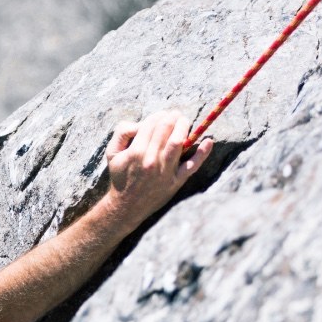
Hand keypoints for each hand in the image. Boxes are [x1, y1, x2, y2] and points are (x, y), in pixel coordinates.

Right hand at [102, 110, 213, 228]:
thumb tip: (140, 123)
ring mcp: (165, 172)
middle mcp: (151, 160)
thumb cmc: (121, 176)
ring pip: (178, 142)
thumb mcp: (112, 153)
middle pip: (165, 128)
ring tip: (185, 121)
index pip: (152, 123)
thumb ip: (122, 132)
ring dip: (184, 127)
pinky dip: (202, 153)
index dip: (159, 115)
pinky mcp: (176, 182)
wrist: (127, 207)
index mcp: (135, 152)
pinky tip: (209, 141)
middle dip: (173, 117)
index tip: (163, 115)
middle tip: (176, 115)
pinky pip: (192, 166)